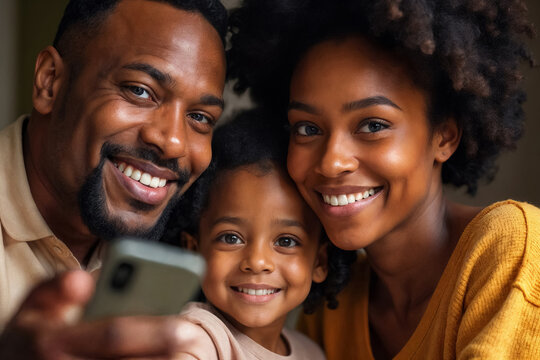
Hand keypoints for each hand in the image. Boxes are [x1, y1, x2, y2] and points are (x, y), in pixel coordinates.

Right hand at [0, 270, 184, 358]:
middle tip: (194, 336)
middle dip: (163, 349)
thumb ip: (55, 287)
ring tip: (184, 352)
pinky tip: (163, 359)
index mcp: (52, 341)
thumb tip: (82, 280)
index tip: (185, 323)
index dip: (151, 330)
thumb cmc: (31, 332)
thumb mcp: (32, 304)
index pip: (112, 335)